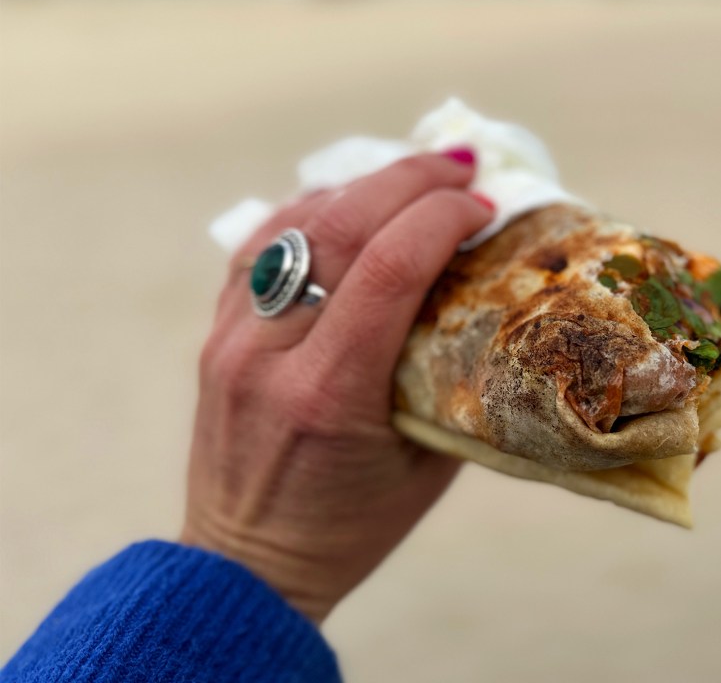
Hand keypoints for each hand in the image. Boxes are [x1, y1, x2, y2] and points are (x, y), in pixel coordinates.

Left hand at [180, 151, 492, 623]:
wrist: (245, 565)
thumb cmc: (351, 528)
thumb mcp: (427, 465)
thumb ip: (454, 380)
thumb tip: (495, 299)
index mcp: (329, 393)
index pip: (389, 267)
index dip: (443, 217)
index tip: (485, 206)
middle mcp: (269, 354)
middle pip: (342, 227)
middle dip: (411, 179)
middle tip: (464, 165)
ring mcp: (231, 338)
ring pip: (295, 224)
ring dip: (364, 185)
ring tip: (417, 174)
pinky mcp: (216, 333)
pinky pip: (262, 245)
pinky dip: (314, 210)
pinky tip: (352, 201)